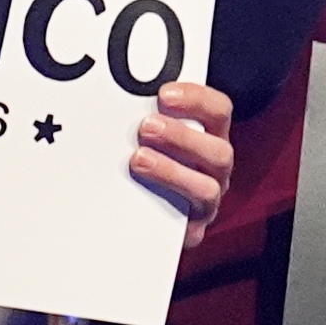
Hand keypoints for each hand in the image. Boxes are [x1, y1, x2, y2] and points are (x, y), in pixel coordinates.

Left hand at [129, 80, 238, 232]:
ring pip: (209, 188)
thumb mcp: (142, 139)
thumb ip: (138, 120)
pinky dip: (165, 210)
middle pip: (220, 150)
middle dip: (182, 137)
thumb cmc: (134, 170)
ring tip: (138, 159)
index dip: (198, 100)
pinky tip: (139, 195)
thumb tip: (105, 96)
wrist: (126, 219)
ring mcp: (206, 202)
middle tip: (146, 127)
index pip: (218, 111)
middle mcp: (213, 170)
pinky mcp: (191, 231)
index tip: (164, 94)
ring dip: (173, 171)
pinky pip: (190, 225)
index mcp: (207, 139)